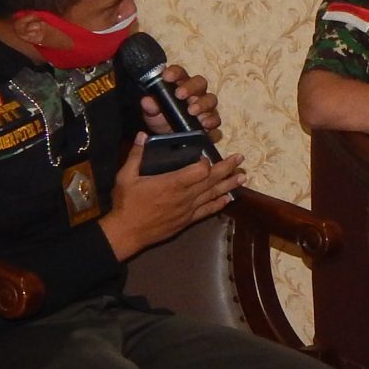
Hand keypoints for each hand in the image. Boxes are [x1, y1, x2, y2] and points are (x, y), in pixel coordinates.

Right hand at [101, 134, 246, 259]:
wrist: (127, 233)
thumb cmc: (126, 204)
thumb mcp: (125, 177)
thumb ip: (136, 156)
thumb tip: (142, 135)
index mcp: (172, 183)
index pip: (199, 170)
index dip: (206, 161)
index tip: (206, 154)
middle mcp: (185, 196)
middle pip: (211, 180)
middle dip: (227, 168)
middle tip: (240, 158)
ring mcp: (188, 209)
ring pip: (213, 195)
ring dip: (229, 185)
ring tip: (243, 177)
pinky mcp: (187, 220)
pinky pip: (207, 211)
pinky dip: (219, 204)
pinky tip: (228, 199)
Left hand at [140, 64, 220, 139]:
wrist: (168, 138)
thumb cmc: (162, 119)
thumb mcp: (152, 113)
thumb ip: (150, 106)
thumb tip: (147, 101)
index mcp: (180, 85)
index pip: (180, 73)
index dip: (174, 73)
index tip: (167, 77)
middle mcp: (196, 94)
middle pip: (200, 83)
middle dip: (191, 87)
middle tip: (180, 95)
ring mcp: (206, 108)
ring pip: (211, 100)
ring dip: (203, 104)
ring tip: (193, 112)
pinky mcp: (212, 125)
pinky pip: (216, 123)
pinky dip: (213, 124)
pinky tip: (206, 128)